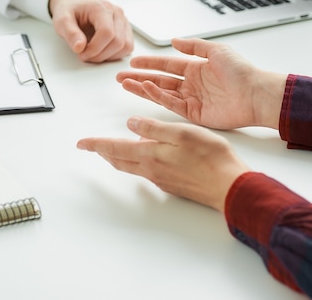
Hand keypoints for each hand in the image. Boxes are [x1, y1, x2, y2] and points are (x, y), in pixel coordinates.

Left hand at [49, 0, 133, 62]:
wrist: (74, 5)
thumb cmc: (69, 10)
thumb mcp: (62, 20)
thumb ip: (70, 33)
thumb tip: (79, 47)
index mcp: (102, 8)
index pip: (107, 33)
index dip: (95, 49)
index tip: (81, 54)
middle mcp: (116, 13)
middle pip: (118, 42)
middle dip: (100, 55)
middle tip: (85, 55)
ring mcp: (123, 21)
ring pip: (126, 46)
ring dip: (109, 56)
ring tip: (92, 53)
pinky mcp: (125, 30)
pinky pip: (127, 47)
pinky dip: (115, 55)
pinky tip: (101, 52)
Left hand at [77, 117, 249, 211]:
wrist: (230, 187)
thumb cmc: (211, 158)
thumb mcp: (180, 133)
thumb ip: (153, 128)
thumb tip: (130, 124)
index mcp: (150, 155)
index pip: (113, 148)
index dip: (95, 144)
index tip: (81, 143)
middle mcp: (151, 170)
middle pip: (119, 160)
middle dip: (103, 152)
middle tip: (93, 146)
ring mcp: (161, 179)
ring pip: (131, 167)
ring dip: (118, 157)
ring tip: (113, 149)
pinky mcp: (171, 184)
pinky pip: (145, 171)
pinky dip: (137, 161)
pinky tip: (145, 155)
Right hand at [117, 38, 285, 128]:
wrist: (256, 94)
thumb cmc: (242, 72)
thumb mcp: (217, 50)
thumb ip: (194, 46)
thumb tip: (174, 41)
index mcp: (197, 69)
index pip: (167, 65)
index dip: (149, 63)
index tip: (133, 62)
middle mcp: (192, 85)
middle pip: (159, 80)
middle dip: (139, 78)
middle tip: (120, 77)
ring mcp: (192, 100)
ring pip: (161, 93)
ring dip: (142, 88)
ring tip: (125, 83)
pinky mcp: (194, 114)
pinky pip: (171, 104)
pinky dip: (157, 97)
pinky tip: (146, 88)